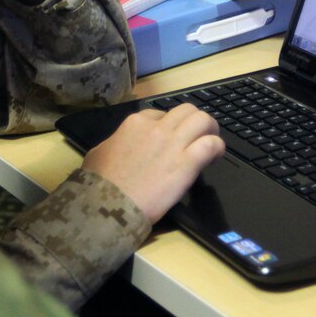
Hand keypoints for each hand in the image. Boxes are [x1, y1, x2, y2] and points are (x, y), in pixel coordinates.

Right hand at [81, 104, 224, 222]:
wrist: (109, 205)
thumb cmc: (98, 183)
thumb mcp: (99, 153)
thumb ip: (114, 142)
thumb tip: (118, 145)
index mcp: (135, 123)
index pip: (159, 115)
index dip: (168, 126)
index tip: (171, 139)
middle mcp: (157, 128)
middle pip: (186, 110)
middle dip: (193, 121)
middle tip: (198, 135)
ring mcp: (173, 143)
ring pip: (202, 120)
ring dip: (210, 129)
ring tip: (211, 141)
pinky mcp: (187, 163)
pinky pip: (210, 144)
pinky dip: (217, 147)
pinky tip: (215, 156)